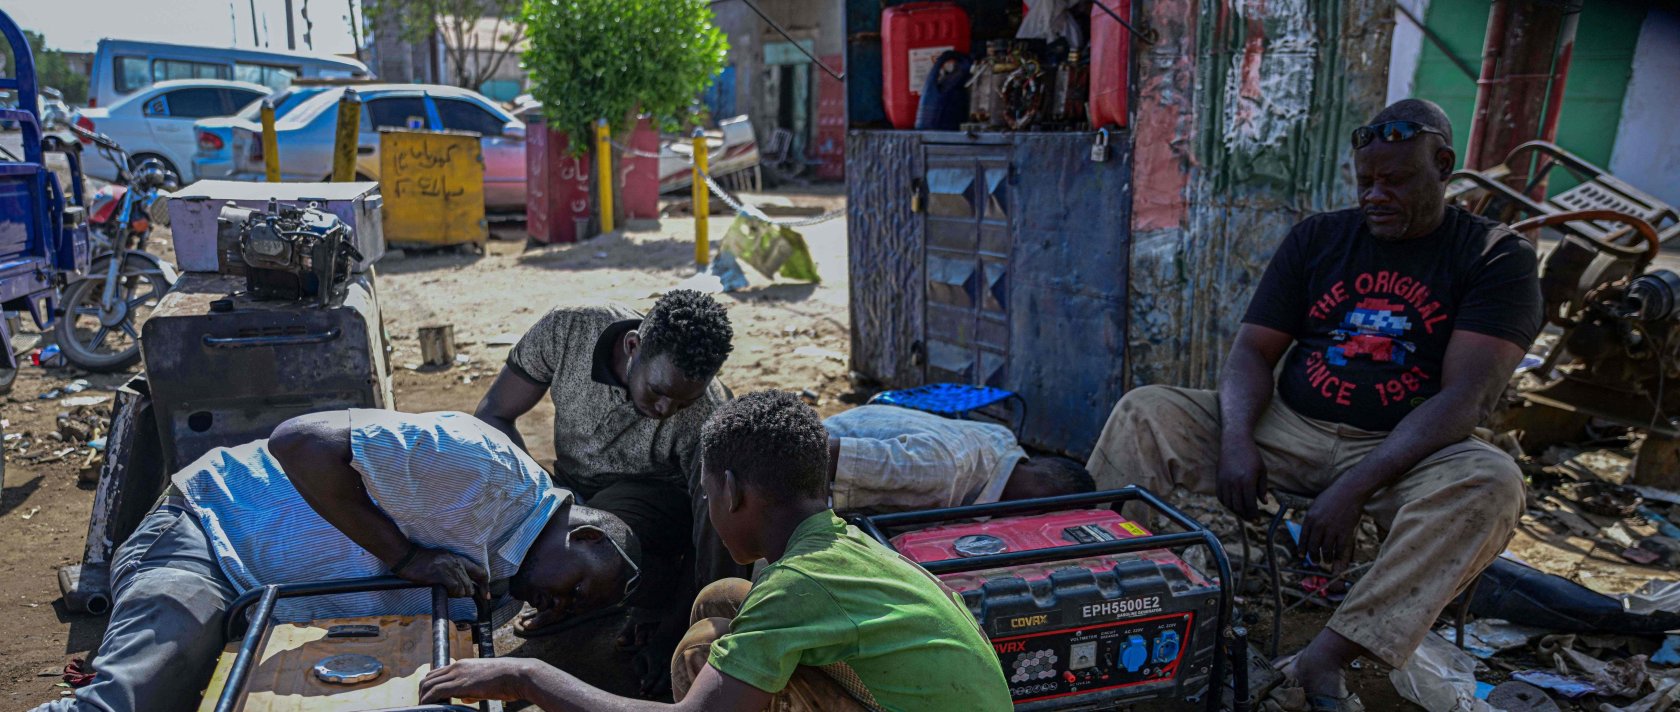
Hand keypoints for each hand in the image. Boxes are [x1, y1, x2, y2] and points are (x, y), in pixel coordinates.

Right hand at [394, 547, 488, 598]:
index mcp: (458, 558)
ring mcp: (450, 568)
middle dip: (466, 593)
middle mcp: (457, 562)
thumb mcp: (443, 560)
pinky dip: (452, 594)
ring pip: (464, 589)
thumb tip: (462, 582)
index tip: (485, 595)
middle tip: (455, 593)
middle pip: (472, 584)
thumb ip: (454, 569)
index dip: (485, 585)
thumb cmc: (422, 561)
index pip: (480, 571)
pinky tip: (445, 591)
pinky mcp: (442, 575)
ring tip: (446, 590)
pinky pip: (455, 589)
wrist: (407, 557)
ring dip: (457, 594)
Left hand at [420, 658, 538, 703]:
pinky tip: (428, 707)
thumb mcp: (485, 683)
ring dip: (423, 698)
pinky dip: (429, 700)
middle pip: (428, 678)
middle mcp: (457, 667)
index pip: (437, 673)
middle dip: (422, 693)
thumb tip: (464, 698)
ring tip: (424, 708)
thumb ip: (472, 689)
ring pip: (429, 684)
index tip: (428, 698)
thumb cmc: (506, 680)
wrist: (517, 675)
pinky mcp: (461, 685)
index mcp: (463, 665)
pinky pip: (437, 692)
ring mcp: (459, 675)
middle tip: (423, 705)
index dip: (429, 686)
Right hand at [1216, 439, 1267, 519]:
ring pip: (1228, 504)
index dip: (1254, 514)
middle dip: (1246, 515)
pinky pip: (1221, 497)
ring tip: (1243, 513)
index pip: (1250, 504)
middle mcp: (1234, 483)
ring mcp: (1224, 481)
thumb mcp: (1262, 470)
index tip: (1257, 519)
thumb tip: (1264, 503)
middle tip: (1251, 519)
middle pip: (1238, 507)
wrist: (1235, 442)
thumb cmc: (1251, 455)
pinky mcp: (1218, 479)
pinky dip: (1227, 504)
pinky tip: (1233, 505)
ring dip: (1236, 511)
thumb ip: (1262, 488)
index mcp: (1247, 481)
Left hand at [1297, 482, 1367, 570]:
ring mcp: (1332, 529)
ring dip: (1326, 558)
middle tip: (1315, 562)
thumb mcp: (1316, 506)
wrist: (1349, 491)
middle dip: (1313, 557)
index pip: (1303, 539)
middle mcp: (1319, 525)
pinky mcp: (1344, 532)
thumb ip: (1311, 520)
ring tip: (1326, 561)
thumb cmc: (1332, 497)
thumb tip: (1308, 535)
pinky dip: (1338, 556)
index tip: (1302, 555)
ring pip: (1326, 550)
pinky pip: (1339, 549)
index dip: (1302, 549)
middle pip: (1314, 547)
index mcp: (1309, 518)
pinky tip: (1337, 558)